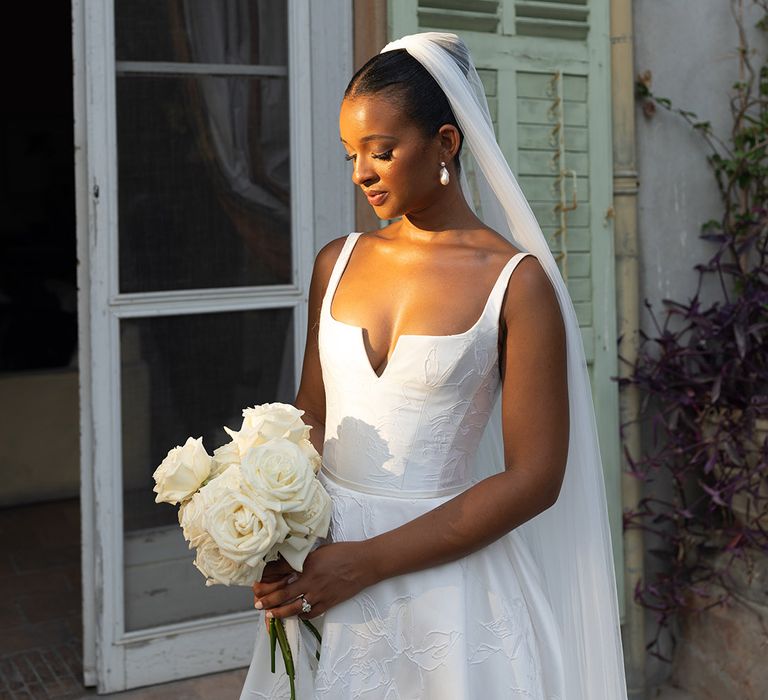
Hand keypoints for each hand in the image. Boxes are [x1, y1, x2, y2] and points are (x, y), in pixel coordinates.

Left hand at [253, 541, 376, 621]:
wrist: (364, 563)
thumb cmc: (343, 552)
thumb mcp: (319, 551)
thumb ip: (303, 560)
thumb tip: (287, 565)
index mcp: (307, 564)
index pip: (280, 572)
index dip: (266, 578)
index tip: (257, 582)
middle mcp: (310, 581)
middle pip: (282, 594)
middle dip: (267, 599)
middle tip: (257, 603)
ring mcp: (319, 594)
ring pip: (294, 608)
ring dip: (279, 612)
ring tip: (270, 614)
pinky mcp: (328, 603)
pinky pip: (310, 614)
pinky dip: (300, 616)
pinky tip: (295, 615)